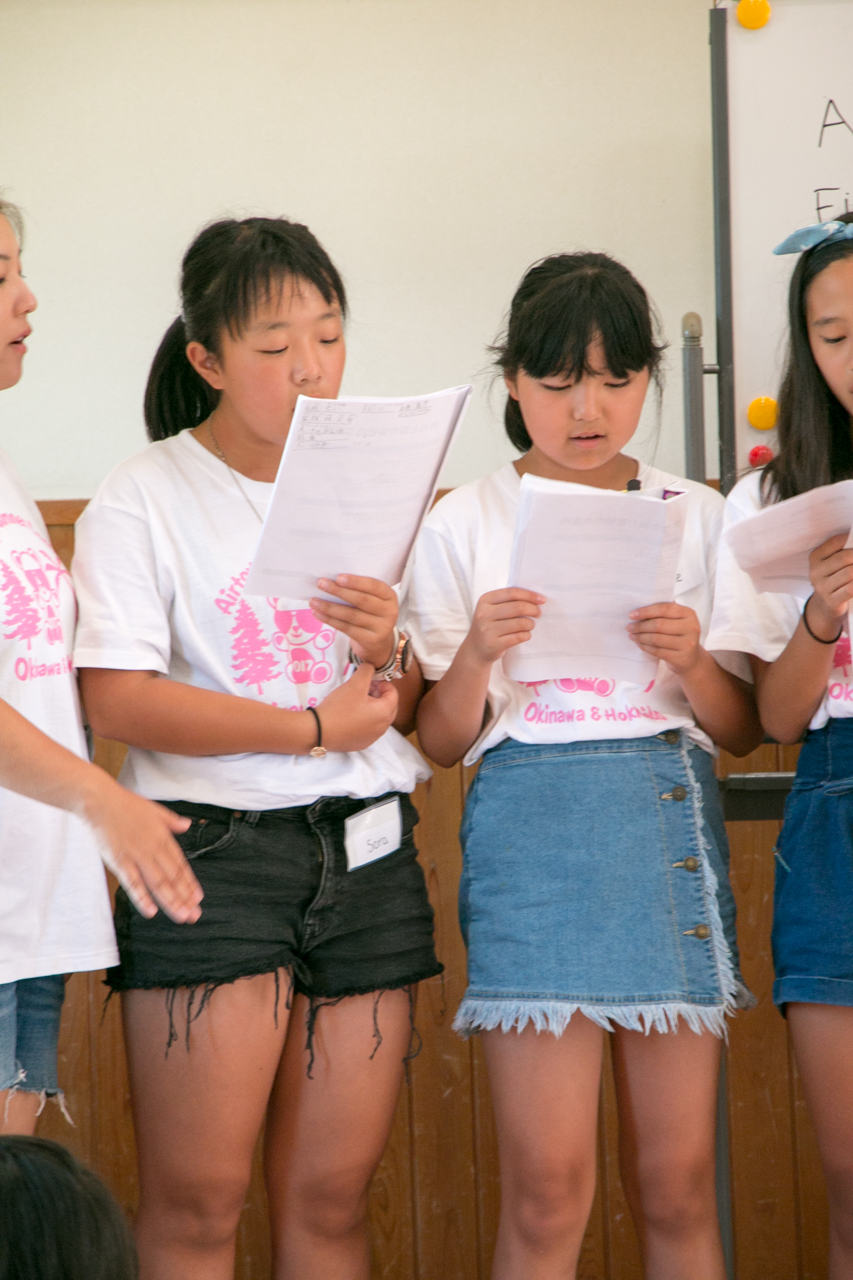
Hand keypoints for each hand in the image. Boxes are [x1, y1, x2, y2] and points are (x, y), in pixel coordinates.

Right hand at [81, 775, 201, 923]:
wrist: (99, 800)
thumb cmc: (125, 804)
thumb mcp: (155, 809)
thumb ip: (172, 821)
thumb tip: (187, 825)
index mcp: (163, 837)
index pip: (180, 865)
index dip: (190, 883)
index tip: (198, 898)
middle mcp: (153, 849)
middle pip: (172, 878)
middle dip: (185, 898)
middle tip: (195, 915)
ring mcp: (137, 856)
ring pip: (158, 884)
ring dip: (171, 902)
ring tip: (182, 916)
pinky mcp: (119, 861)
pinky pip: (133, 883)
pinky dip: (142, 898)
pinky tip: (151, 912)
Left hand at [310, 575, 397, 667]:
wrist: (379, 641)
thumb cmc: (371, 612)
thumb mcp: (373, 600)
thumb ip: (360, 590)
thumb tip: (332, 580)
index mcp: (390, 596)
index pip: (374, 586)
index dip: (356, 582)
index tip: (338, 577)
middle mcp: (389, 611)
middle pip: (361, 600)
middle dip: (339, 591)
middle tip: (321, 584)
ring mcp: (381, 627)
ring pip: (351, 615)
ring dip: (330, 607)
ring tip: (313, 601)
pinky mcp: (370, 640)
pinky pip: (346, 628)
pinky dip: (330, 620)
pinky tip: (318, 613)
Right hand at [314, 662, 398, 751]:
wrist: (320, 731)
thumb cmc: (340, 706)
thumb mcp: (355, 683)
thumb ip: (367, 670)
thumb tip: (371, 667)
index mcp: (385, 713)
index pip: (393, 693)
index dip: (383, 683)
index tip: (369, 680)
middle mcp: (383, 728)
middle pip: (388, 707)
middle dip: (379, 695)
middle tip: (363, 689)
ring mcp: (373, 738)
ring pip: (379, 718)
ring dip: (372, 707)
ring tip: (355, 701)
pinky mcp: (362, 744)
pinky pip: (369, 728)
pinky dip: (364, 719)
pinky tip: (350, 715)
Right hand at [462, 588, 544, 666]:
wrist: (475, 650)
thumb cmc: (490, 625)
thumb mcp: (492, 610)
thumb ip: (509, 601)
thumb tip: (536, 599)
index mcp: (485, 600)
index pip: (512, 593)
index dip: (529, 595)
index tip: (542, 600)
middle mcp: (484, 614)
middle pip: (518, 607)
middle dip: (533, 610)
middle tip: (538, 614)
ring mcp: (487, 630)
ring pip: (520, 623)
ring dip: (530, 624)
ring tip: (530, 626)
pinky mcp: (493, 644)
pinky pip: (518, 637)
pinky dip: (526, 635)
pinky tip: (525, 635)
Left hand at [627, 602, 701, 675]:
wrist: (691, 658)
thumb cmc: (679, 635)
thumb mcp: (677, 621)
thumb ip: (663, 613)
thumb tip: (638, 609)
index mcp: (689, 614)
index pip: (664, 609)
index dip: (646, 611)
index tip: (631, 615)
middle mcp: (691, 627)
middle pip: (659, 625)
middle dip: (640, 626)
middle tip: (629, 627)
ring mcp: (687, 644)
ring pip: (656, 639)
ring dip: (640, 637)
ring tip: (632, 636)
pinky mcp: (680, 658)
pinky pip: (657, 651)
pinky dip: (645, 647)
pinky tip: (639, 644)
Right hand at [807, 535, 852, 634]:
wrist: (825, 605)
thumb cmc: (834, 577)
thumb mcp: (832, 563)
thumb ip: (842, 551)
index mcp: (815, 557)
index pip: (836, 542)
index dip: (852, 539)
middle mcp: (815, 572)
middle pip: (845, 558)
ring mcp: (822, 587)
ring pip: (850, 573)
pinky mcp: (831, 601)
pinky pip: (850, 589)